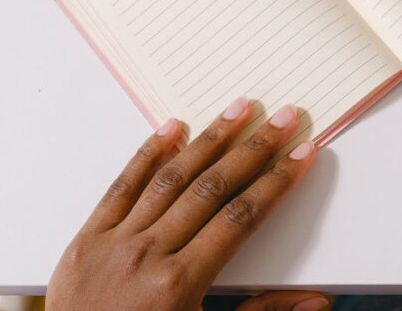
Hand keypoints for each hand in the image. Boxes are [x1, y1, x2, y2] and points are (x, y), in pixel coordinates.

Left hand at [46, 100, 326, 310]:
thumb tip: (315, 302)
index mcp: (180, 285)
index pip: (242, 218)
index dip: (277, 182)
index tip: (301, 154)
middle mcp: (148, 255)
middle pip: (213, 188)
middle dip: (255, 148)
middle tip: (284, 119)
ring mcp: (115, 243)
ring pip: (171, 177)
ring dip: (210, 139)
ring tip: (238, 109)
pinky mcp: (87, 239)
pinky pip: (121, 187)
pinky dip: (147, 154)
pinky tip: (172, 129)